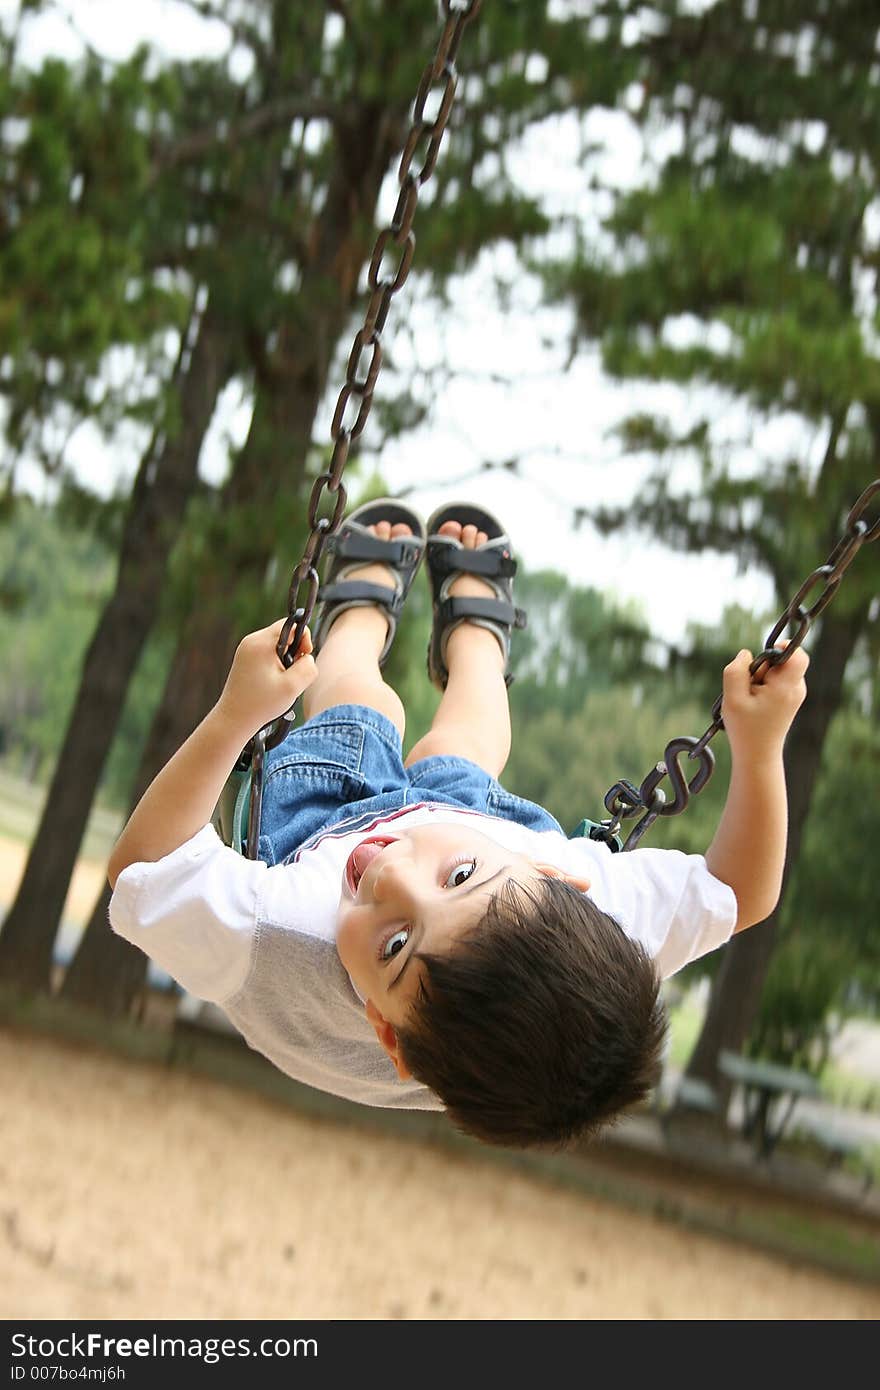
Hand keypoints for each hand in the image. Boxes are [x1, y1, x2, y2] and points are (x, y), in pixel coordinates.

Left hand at [216, 620, 317, 736]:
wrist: (234, 720)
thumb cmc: (261, 704)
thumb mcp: (293, 686)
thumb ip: (308, 666)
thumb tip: (308, 657)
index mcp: (261, 643)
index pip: (291, 625)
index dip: (303, 640)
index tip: (301, 659)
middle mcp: (251, 641)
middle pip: (285, 634)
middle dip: (294, 652)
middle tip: (289, 675)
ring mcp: (246, 650)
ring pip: (277, 645)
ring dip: (285, 661)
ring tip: (280, 681)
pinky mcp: (244, 660)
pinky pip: (268, 654)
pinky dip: (275, 666)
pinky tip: (272, 683)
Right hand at [721, 642, 808, 760]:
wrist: (757, 755)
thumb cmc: (745, 729)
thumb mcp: (732, 698)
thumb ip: (736, 670)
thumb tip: (746, 653)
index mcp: (786, 688)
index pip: (798, 656)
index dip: (784, 647)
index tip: (766, 656)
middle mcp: (795, 689)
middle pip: (782, 661)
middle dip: (762, 667)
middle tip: (750, 688)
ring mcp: (794, 694)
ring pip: (777, 670)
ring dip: (760, 677)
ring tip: (752, 699)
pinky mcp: (789, 699)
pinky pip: (776, 680)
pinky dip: (763, 686)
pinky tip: (755, 703)